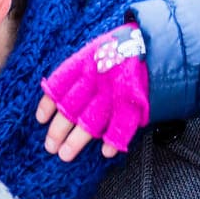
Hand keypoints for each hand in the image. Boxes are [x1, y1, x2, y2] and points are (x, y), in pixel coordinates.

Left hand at [37, 22, 148, 160]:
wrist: (159, 44)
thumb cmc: (124, 49)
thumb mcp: (98, 50)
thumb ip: (82, 70)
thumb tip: (62, 94)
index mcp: (86, 62)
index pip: (59, 84)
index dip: (48, 104)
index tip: (40, 119)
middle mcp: (97, 78)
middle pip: (71, 108)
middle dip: (58, 130)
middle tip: (50, 147)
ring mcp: (115, 91)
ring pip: (91, 121)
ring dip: (77, 140)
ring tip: (65, 154)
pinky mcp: (135, 101)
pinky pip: (122, 125)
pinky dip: (114, 140)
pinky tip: (105, 152)